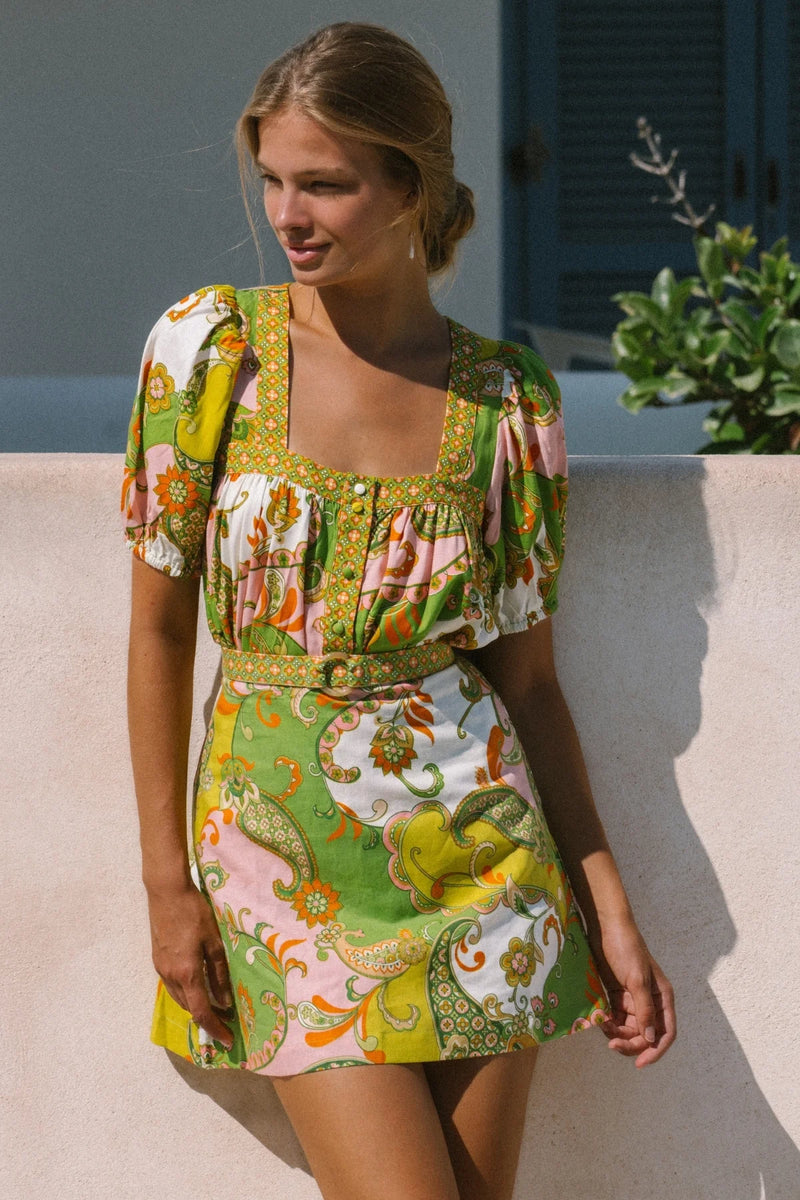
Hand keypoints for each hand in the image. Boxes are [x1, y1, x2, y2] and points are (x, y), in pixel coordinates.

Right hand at [147, 883, 233, 1049]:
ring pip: (179, 998)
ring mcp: (161, 968)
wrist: (166, 892)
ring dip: (196, 1006)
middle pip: (189, 1008)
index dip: (215, 1029)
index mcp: (187, 973)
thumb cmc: (194, 912)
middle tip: (226, 1022)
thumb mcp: (213, 941)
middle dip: (207, 1019)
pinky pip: (172, 986)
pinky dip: (186, 993)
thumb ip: (219, 973)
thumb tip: (226, 1002)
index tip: (229, 1039)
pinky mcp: (157, 960)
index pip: (202, 1012)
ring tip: (214, 1008)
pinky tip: (197, 986)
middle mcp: (170, 976)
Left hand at [596, 918, 675, 1067]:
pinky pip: (615, 1018)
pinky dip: (608, 1023)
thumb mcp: (637, 979)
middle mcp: (650, 1001)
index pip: (666, 1033)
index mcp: (662, 997)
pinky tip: (599, 1019)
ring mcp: (633, 999)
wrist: (605, 927)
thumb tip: (650, 1037)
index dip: (655, 1050)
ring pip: (628, 1029)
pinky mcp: (616, 995)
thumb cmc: (626, 948)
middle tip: (611, 1044)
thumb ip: (644, 1009)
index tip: (640, 1063)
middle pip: (645, 1034)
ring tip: (604, 1026)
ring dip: (617, 1034)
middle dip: (630, 1043)